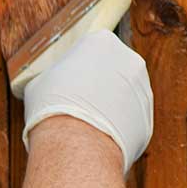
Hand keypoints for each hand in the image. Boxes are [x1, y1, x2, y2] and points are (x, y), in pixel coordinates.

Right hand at [19, 29, 152, 169]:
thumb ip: (54, 77)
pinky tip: (99, 139)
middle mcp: (130, 61)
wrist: (75, 145)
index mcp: (102, 42)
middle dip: (98, 88)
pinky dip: (117, 131)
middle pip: (112, 73)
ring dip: (109, 109)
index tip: (67, 85)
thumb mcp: (40, 82)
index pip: (91, 51)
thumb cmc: (52, 108)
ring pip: (124, 99)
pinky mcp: (146, 121)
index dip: (77, 69)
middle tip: (77, 106)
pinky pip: (129, 124)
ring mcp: (143, 92)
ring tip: (87, 125)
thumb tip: (50, 86)